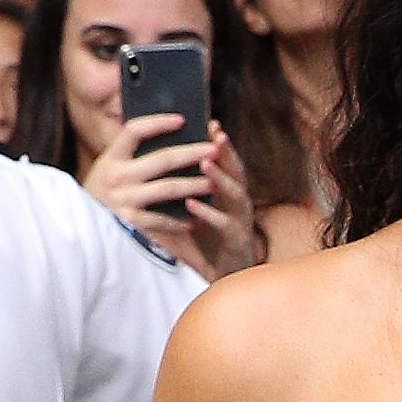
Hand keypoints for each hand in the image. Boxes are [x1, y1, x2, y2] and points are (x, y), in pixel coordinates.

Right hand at [79, 118, 260, 281]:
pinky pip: (163, 219)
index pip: (134, 130)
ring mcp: (124, 199)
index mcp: (111, 158)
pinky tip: (195, 220)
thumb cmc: (99, 197)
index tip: (181, 119)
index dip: (158, 122)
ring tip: (214, 183)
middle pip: (163, 159)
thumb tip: (165, 140)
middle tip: (214, 149)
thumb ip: (129, 159)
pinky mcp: (131, 223)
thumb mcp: (106, 171)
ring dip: (195, 185)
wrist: (77, 230)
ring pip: (169, 188)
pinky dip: (181, 221)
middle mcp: (117, 176)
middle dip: (192, 153)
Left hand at [179, 126, 261, 280]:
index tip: (212, 123)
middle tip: (215, 135)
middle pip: (238, 172)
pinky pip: (224, 225)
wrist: (222, 278)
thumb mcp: (196, 210)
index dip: (221, 144)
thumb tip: (160, 164)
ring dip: (220, 178)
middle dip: (227, 153)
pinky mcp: (236, 242)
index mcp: (229, 194)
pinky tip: (193, 204)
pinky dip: (208, 213)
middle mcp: (239, 204)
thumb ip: (187, 189)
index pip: (227, 163)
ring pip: (236, 195)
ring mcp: (240, 222)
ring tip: (204, 164)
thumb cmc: (206, 242)